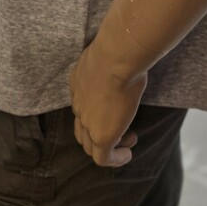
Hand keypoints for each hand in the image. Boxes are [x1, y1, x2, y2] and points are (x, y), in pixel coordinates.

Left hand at [68, 35, 148, 167]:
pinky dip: (115, 159)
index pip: (81, 102)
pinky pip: (103, 157)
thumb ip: (113, 57)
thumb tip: (128, 51)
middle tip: (120, 128)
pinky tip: (127, 154)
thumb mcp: (111, 52)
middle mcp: (78, 102)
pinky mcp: (101, 135)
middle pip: (81, 127)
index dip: (96, 110)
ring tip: (128, 141)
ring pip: (90, 145)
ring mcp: (87, 121)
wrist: (117, 56)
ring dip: (108, 146)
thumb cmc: (119, 47)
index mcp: (78, 81)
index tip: (116, 107)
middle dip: (99, 132)